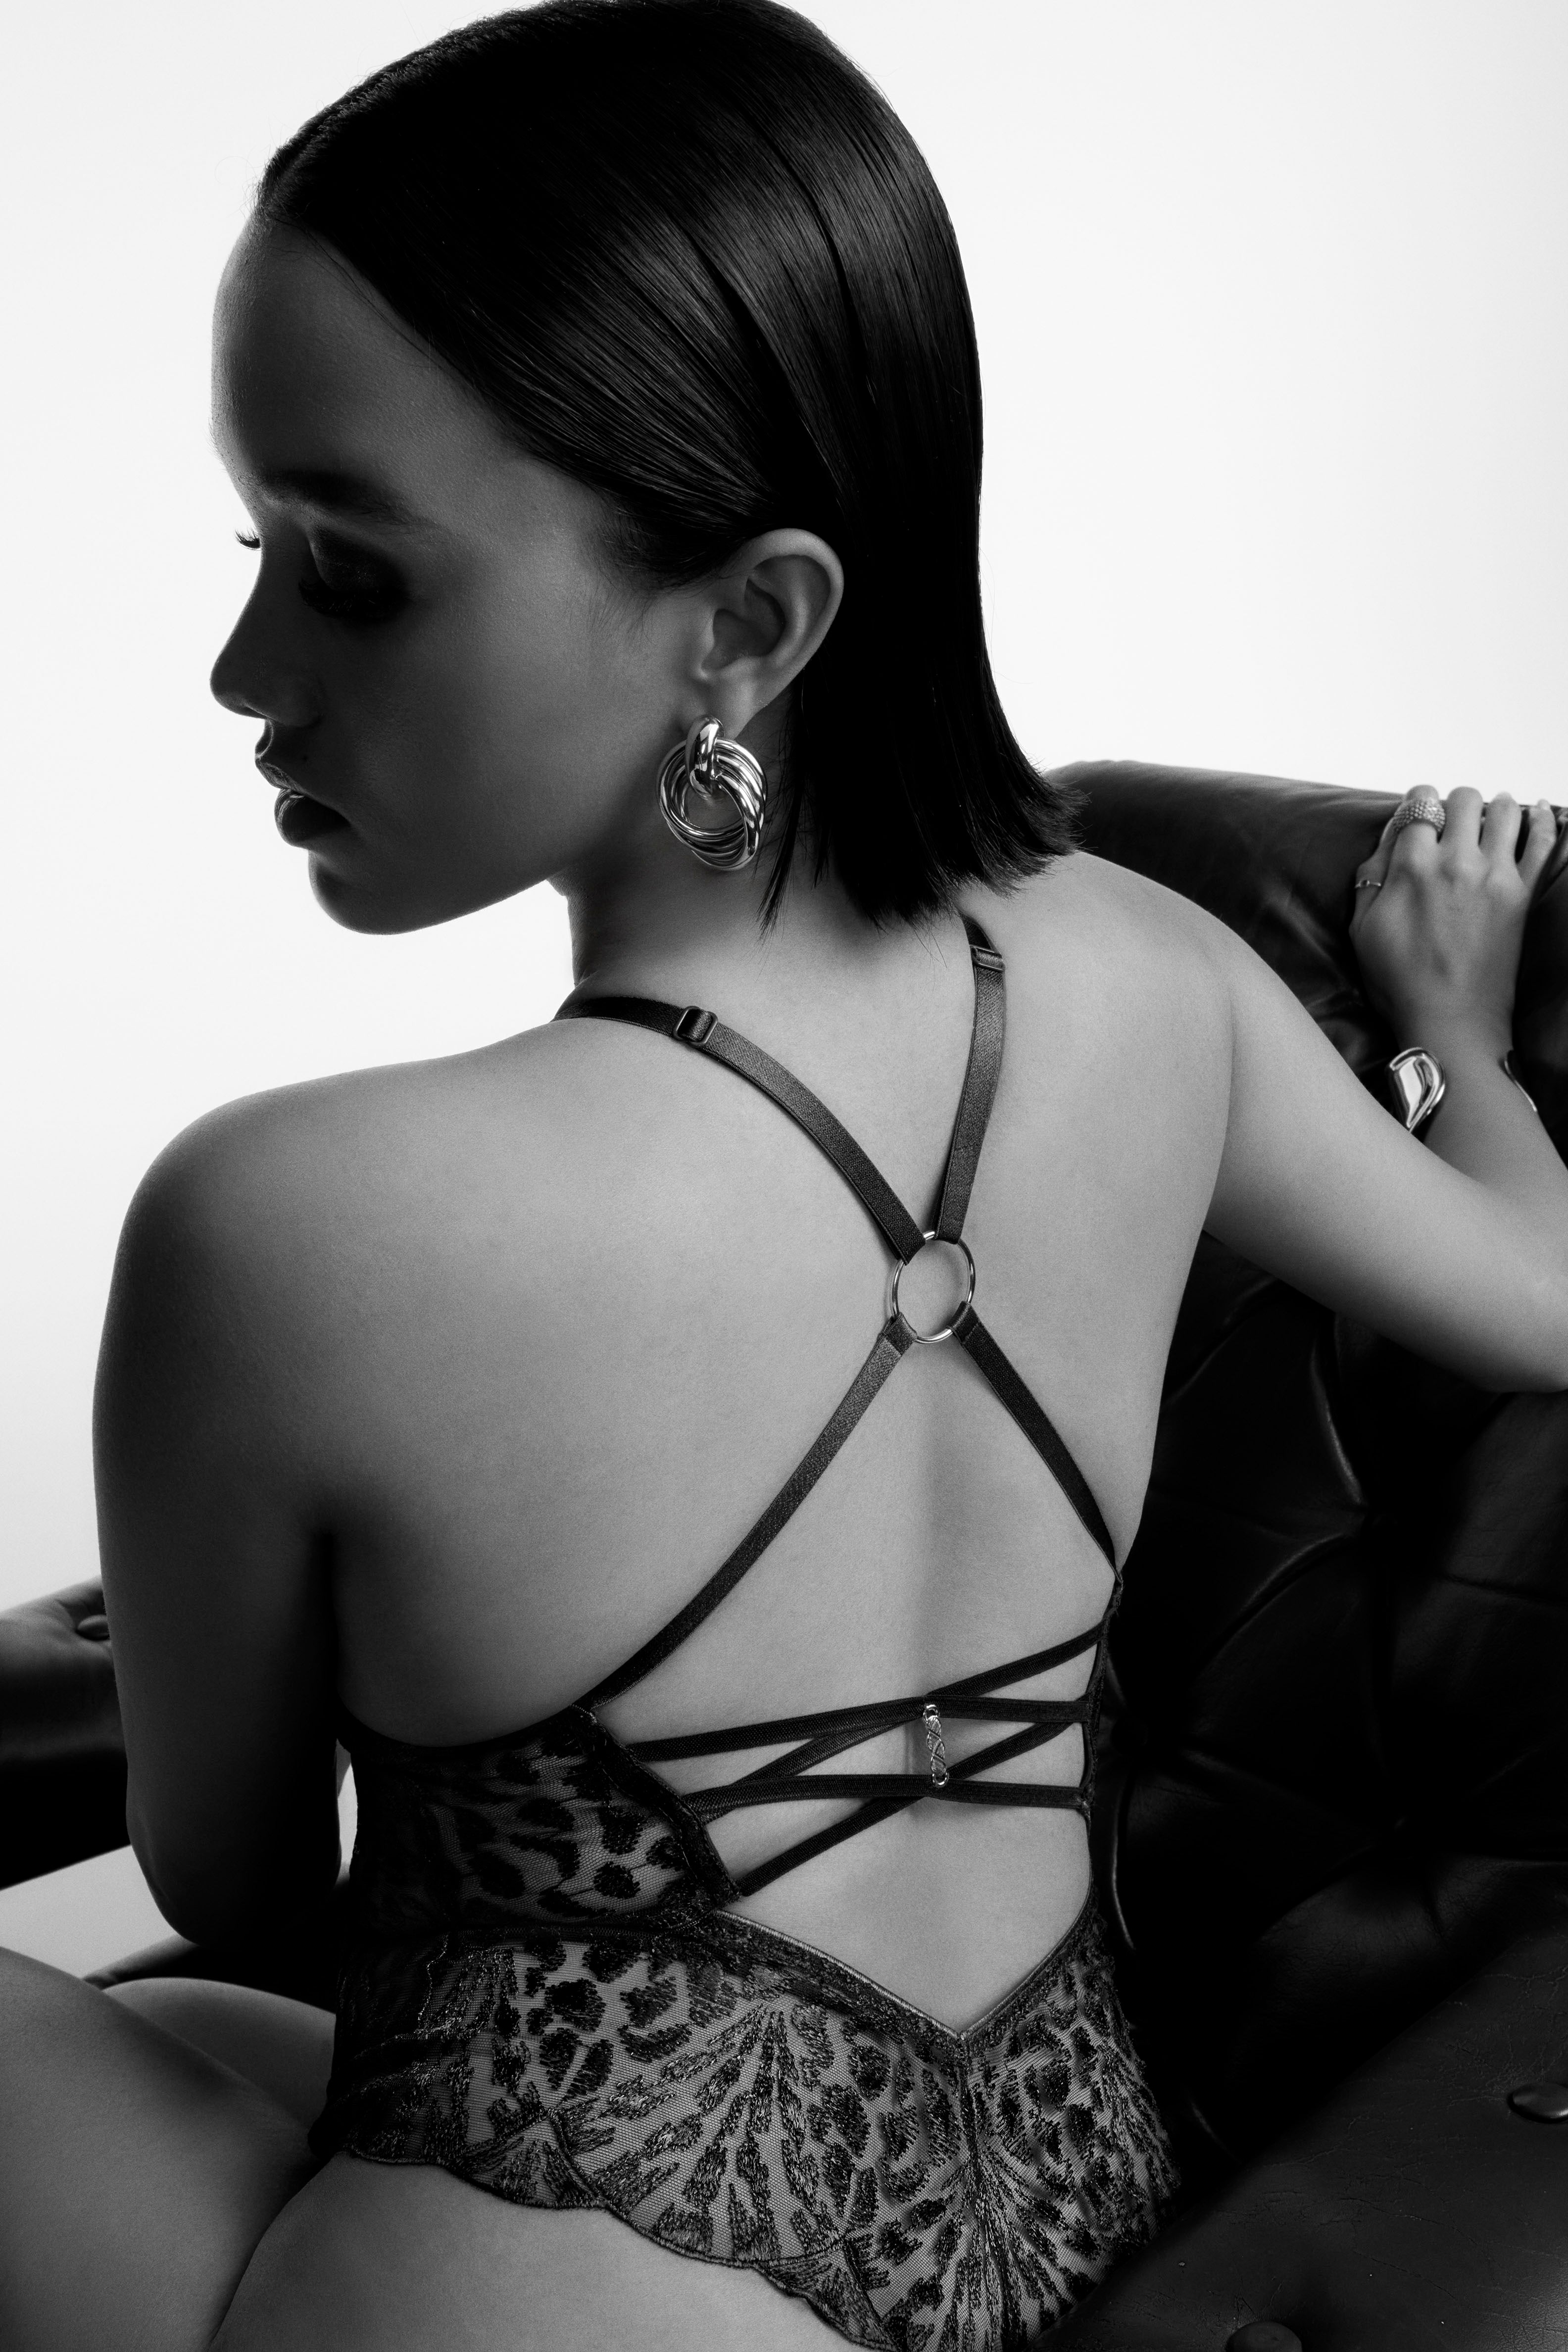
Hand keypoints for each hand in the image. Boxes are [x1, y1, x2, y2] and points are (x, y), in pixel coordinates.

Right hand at [1350, 786, 1559, 1049]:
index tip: (1419, 815)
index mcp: (1412, 867)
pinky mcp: (1523, 894)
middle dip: (1455, 804)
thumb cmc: (1399, 981)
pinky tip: (1537, 811)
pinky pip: (1543, 841)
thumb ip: (1372, 875)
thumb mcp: (1362, 928)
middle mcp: (1456, 861)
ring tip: (1489, 819)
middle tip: (1452, 824)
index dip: (1417, 804)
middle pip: (1463, 799)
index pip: (1419, 804)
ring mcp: (1495, 875)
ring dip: (1495, 807)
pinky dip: (1543, 819)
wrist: (1450, 1020)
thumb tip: (1389, 837)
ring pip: (1505, 810)